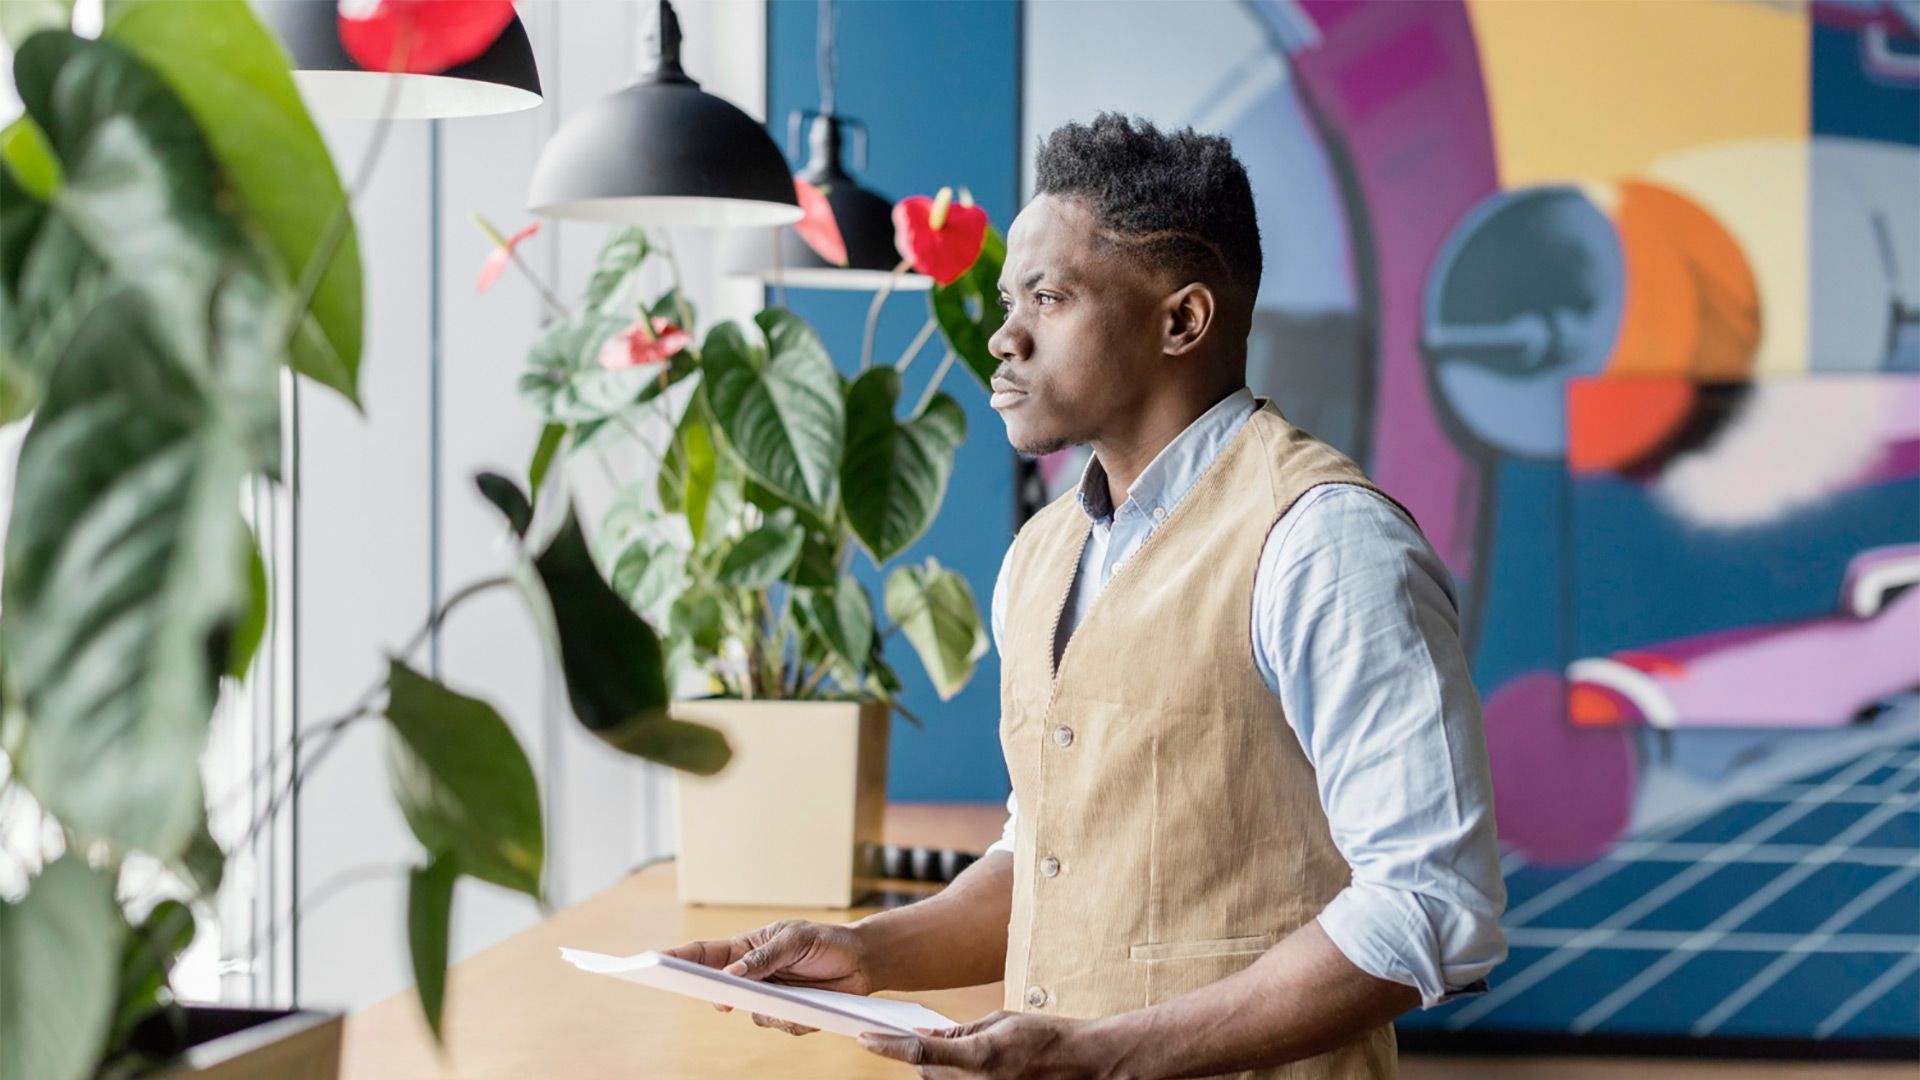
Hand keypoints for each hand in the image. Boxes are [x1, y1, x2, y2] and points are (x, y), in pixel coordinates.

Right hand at [660, 919, 869, 1035]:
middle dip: (719, 998)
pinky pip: (781, 1026)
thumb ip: (763, 956)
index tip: (655, 962)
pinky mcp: (789, 1014)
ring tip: (794, 1004)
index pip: (705, 954)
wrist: (861, 962)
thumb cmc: (825, 941)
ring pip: (753, 1016)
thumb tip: (733, 974)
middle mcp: (752, 975)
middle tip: (725, 1002)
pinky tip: (812, 1010)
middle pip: (720, 991)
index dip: (678, 959)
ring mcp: (769, 997)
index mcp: (745, 949)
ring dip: (772, 1011)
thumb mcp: (795, 940)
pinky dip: (796, 1020)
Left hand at [858, 1010, 1115, 1079]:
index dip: (887, 1045)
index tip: (864, 1037)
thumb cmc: (1046, 1037)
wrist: (1085, 1065)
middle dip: (918, 1054)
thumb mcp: (1001, 1022)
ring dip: (938, 1068)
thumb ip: (961, 1031)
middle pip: (926, 1071)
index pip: (920, 1051)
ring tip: (957, 1050)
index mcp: (980, 1058)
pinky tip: (966, 1065)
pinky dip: (955, 1078)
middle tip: (914, 1034)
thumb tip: (928, 1035)